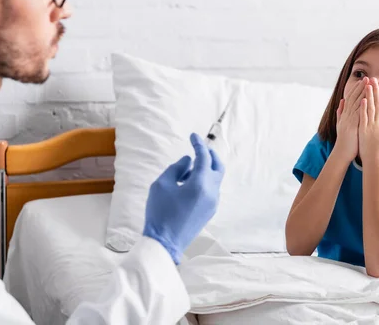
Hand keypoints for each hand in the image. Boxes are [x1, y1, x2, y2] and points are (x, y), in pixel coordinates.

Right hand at [143, 133, 224, 263]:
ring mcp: (213, 203)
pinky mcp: (210, 211)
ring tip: (183, 173)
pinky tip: (187, 185)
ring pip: (215, 178)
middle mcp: (212, 192)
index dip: (199, 144)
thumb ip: (177, 168)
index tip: (193, 135)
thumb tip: (188, 161)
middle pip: (218, 166)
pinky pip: (211, 189)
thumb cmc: (160, 212)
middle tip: (198, 148)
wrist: (165, 243)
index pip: (204, 157)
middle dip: (210, 155)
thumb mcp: (162, 185)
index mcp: (201, 184)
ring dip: (204, 169)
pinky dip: (204, 181)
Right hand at [333, 78, 367, 162]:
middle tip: (368, 78)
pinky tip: (366, 98)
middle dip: (361, 87)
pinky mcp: (352, 126)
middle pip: (354, 97)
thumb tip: (341, 102)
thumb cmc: (345, 140)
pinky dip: (361, 106)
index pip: (352, 98)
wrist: (342, 152)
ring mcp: (349, 120)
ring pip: (356, 103)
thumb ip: (341, 112)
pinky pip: (357, 113)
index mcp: (345, 114)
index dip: (357, 88)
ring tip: (368, 84)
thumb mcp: (341, 124)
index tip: (364, 81)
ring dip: (362, 93)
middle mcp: (346, 115)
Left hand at [358, 79, 378, 163]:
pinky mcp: (365, 130)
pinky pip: (364, 117)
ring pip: (371, 107)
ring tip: (367, 85)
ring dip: (369, 95)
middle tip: (373, 79)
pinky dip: (364, 108)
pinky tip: (363, 99)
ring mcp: (372, 125)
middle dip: (376, 90)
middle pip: (378, 103)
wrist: (376, 158)